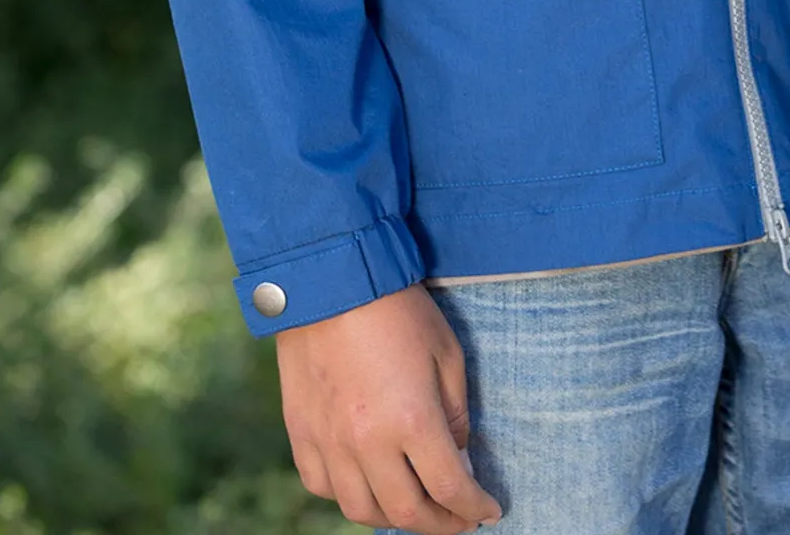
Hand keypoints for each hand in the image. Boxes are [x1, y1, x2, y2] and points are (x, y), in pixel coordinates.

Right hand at [275, 282, 502, 531]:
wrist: (332, 278)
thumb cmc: (398, 309)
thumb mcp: (446, 352)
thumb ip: (455, 414)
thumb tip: (458, 459)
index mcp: (412, 419)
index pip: (450, 488)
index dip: (474, 508)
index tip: (489, 511)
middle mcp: (368, 441)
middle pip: (407, 512)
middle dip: (440, 525)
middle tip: (457, 520)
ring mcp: (329, 441)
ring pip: (361, 510)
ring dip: (393, 518)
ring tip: (414, 507)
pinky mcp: (300, 431)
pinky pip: (322, 486)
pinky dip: (347, 494)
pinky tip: (366, 483)